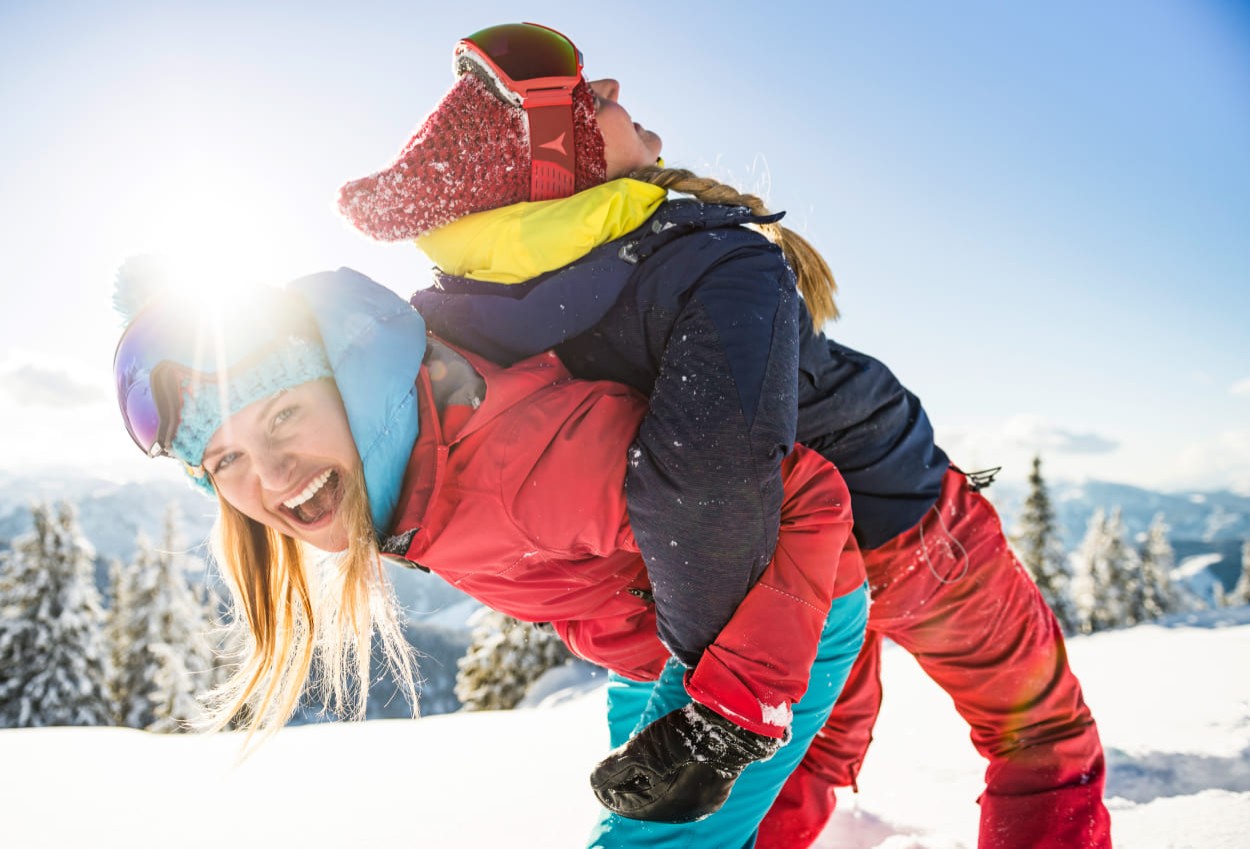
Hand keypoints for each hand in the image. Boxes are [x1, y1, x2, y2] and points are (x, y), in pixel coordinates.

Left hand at [590, 702, 782, 822]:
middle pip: (653, 799)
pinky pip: (688, 780)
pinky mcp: (721, 775)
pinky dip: (671, 772)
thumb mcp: (641, 750)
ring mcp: (712, 792)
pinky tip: (666, 759)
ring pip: (671, 789)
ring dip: (652, 778)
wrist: (734, 715)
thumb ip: (615, 768)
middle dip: (633, 786)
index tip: (599, 784)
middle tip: (615, 773)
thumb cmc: (686, 735)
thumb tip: (593, 783)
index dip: (614, 793)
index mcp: (677, 808)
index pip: (634, 806)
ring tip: (638, 763)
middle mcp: (697, 806)